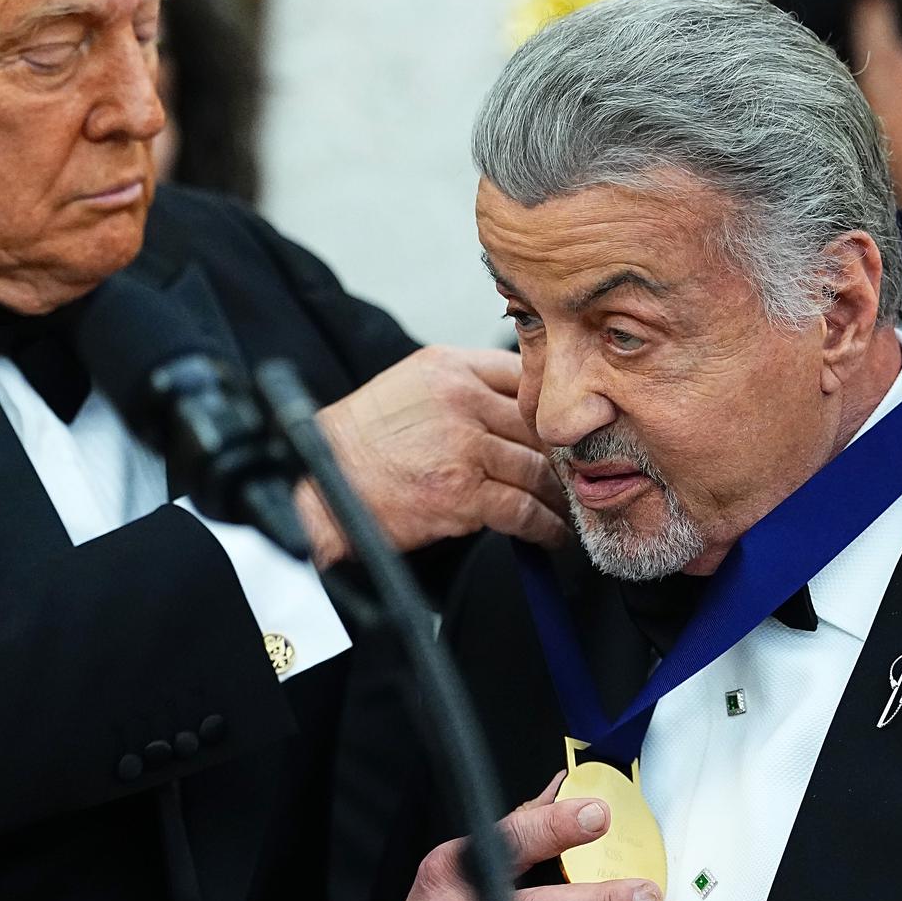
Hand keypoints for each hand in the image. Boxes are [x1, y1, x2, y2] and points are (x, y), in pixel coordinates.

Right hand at [299, 346, 568, 564]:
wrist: (324, 486)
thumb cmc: (360, 443)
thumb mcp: (408, 388)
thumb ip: (459, 389)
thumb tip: (509, 411)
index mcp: (448, 367)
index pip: (521, 373)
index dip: (549, 405)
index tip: (563, 427)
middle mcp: (461, 400)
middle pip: (537, 424)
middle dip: (561, 454)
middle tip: (578, 474)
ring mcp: (464, 446)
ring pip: (537, 468)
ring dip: (558, 495)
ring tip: (567, 508)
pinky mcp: (463, 493)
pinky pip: (523, 510)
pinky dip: (545, 527)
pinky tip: (551, 534)